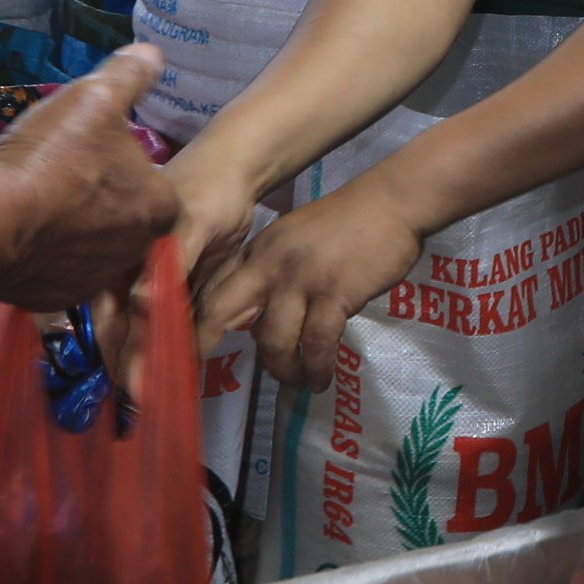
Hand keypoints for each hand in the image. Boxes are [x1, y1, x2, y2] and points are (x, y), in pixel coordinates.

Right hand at [0, 47, 179, 308]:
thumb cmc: (51, 156)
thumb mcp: (96, 96)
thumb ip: (130, 75)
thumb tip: (153, 55)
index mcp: (160, 206)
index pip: (155, 185)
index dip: (125, 167)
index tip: (96, 155)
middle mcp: (136, 251)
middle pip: (123, 219)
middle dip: (98, 200)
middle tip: (63, 177)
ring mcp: (94, 281)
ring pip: (89, 248)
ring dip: (70, 228)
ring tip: (38, 202)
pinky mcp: (54, 299)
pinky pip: (54, 272)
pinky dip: (41, 254)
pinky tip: (21, 230)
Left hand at [199, 169, 436, 388]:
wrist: (392, 202)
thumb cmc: (349, 222)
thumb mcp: (294, 239)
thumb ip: (271, 273)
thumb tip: (257, 322)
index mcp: (258, 251)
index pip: (212, 289)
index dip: (196, 323)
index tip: (191, 351)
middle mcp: (270, 264)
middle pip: (220, 312)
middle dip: (205, 345)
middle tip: (204, 377)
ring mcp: (301, 279)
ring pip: (272, 340)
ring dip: (282, 370)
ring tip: (297, 382)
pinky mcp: (335, 293)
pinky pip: (317, 343)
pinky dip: (317, 368)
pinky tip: (322, 379)